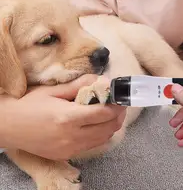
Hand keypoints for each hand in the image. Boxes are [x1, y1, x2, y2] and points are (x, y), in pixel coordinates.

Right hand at [0, 74, 125, 159]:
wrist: (10, 127)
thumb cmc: (30, 105)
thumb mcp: (53, 91)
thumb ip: (79, 85)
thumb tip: (100, 80)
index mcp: (68, 118)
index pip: (104, 113)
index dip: (116, 105)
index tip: (119, 97)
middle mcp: (72, 136)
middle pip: (109, 128)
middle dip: (119, 115)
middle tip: (119, 105)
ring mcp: (71, 149)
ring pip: (104, 138)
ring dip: (112, 125)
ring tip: (111, 114)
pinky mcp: (68, 155)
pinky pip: (94, 145)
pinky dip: (102, 135)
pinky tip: (98, 126)